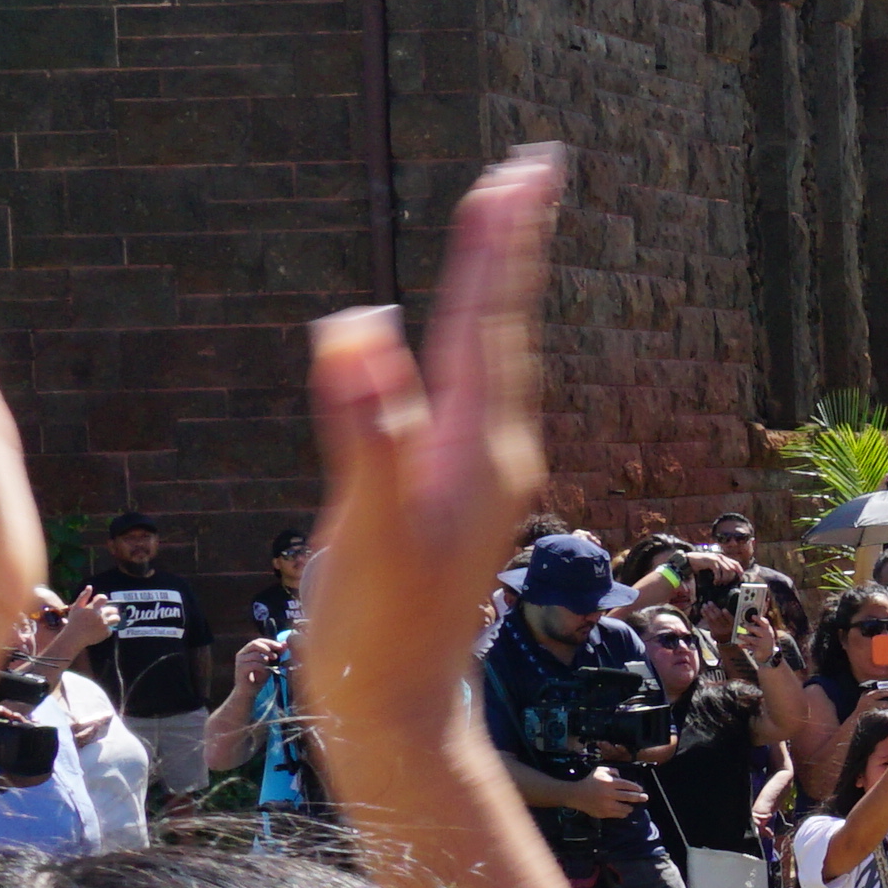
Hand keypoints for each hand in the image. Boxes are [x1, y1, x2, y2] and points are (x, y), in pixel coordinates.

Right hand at [48, 587, 117, 658]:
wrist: (74, 638)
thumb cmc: (74, 621)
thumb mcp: (76, 607)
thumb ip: (83, 596)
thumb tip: (89, 586)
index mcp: (93, 608)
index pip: (104, 598)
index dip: (101, 599)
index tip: (98, 603)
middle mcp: (100, 616)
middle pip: (113, 609)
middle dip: (110, 610)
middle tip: (103, 613)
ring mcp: (104, 625)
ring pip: (116, 619)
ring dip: (113, 618)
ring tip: (107, 620)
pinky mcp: (106, 633)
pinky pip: (110, 629)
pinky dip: (106, 629)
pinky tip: (99, 630)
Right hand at [302, 138, 560, 726]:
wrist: (399, 715)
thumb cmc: (378, 632)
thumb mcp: (365, 532)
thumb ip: (366, 433)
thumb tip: (357, 331)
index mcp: (475, 450)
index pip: (491, 324)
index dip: (501, 245)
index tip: (522, 174)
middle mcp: (490, 454)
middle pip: (502, 328)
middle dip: (509, 248)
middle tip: (530, 172)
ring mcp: (475, 476)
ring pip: (489, 360)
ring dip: (494, 290)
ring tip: (502, 229)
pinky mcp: (452, 496)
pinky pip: (464, 395)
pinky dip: (466, 344)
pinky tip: (460, 339)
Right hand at [568, 768, 649, 820]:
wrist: (576, 794)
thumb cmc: (590, 781)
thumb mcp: (600, 770)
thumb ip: (612, 771)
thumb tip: (621, 776)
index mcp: (609, 783)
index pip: (627, 785)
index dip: (636, 788)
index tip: (641, 789)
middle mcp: (609, 794)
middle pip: (629, 797)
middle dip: (639, 797)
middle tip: (645, 798)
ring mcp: (607, 805)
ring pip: (624, 808)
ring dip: (630, 807)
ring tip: (632, 806)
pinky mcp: (604, 813)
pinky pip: (617, 815)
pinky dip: (623, 813)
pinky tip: (624, 811)